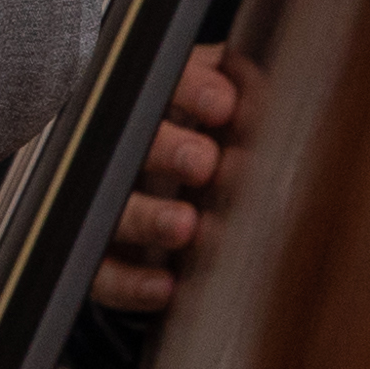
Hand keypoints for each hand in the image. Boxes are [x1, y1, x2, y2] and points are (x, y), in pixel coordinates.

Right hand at [92, 46, 246, 318]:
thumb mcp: (214, 102)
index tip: (223, 105)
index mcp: (148, 103)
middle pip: (124, 143)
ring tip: (185, 225)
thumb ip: (238, 88)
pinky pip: (104, 274)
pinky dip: (133, 284)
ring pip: (112, 211)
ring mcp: (101, 206)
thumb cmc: (194, 138)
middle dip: (165, 151)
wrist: (155, 198)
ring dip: (148, 218)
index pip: (158, 83)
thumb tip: (270, 85)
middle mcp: (116, 151)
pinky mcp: (99, 258)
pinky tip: (166, 285)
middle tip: (204, 162)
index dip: (189, 90)